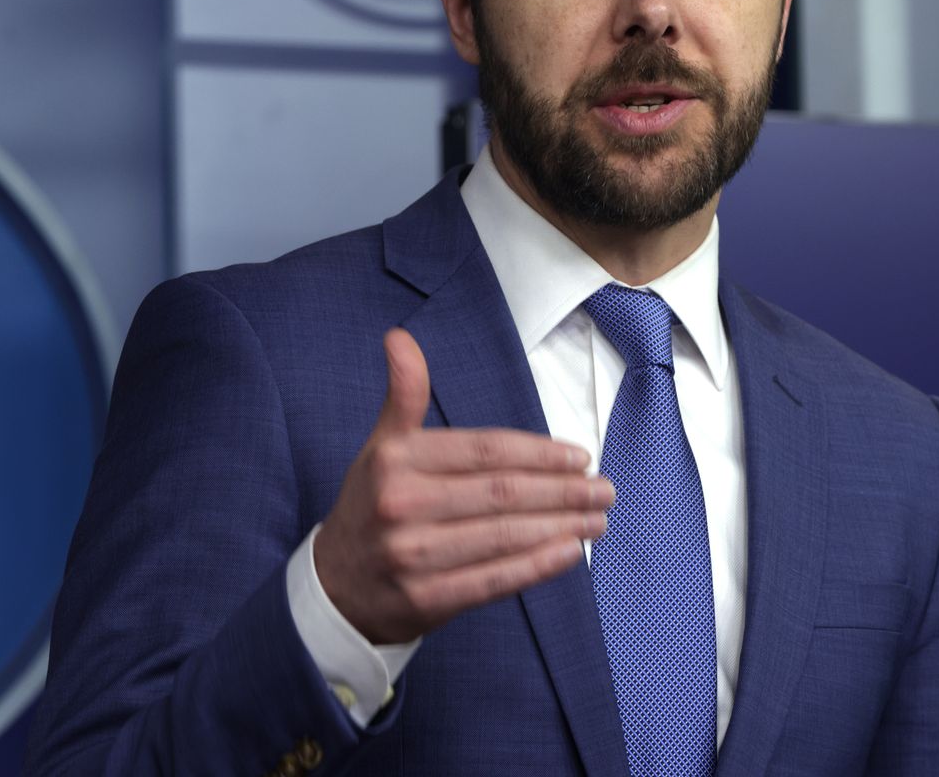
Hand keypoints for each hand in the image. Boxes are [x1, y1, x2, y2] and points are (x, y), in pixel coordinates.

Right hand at [312, 328, 611, 644]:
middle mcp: (401, 505)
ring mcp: (413, 555)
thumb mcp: (380, 448)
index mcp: (396, 460)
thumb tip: (400, 338)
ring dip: (561, 526)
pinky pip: (494, 579)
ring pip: (504, 536)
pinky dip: (537, 565)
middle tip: (603, 488)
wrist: (335, 587)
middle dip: (563, 490)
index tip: (578, 457)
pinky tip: (569, 551)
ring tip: (596, 518)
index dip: (538, 453)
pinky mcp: (426, 599)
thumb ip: (404, 396)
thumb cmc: (371, 508)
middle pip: (501, 493)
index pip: (484, 450)